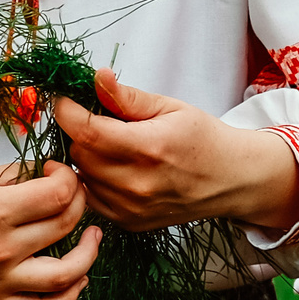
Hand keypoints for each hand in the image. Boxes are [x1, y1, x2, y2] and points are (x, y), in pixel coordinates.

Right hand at [0, 161, 100, 299]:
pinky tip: (78, 277)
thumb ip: (10, 175)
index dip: (67, 177)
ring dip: (89, 252)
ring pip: (66, 273)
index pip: (56, 193)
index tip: (58, 172)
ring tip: (92, 235)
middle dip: (79, 202)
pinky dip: (69, 296)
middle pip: (65, 225)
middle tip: (74, 194)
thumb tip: (48, 172)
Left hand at [55, 70, 298, 233]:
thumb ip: (128, 96)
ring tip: (110, 145)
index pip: (87, 131)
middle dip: (80, 133)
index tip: (67, 100)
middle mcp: (138, 184)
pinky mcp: (129, 223)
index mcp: (149, 148)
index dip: (68, 112)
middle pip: (80, 154)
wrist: (231, 180)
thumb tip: (97, 77)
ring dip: (85, 157)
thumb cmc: (203, 139)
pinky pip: (90, 198)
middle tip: (96, 120)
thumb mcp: (170, 107)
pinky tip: (113, 168)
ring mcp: (132, 208)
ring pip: (81, 177)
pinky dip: (93, 180)